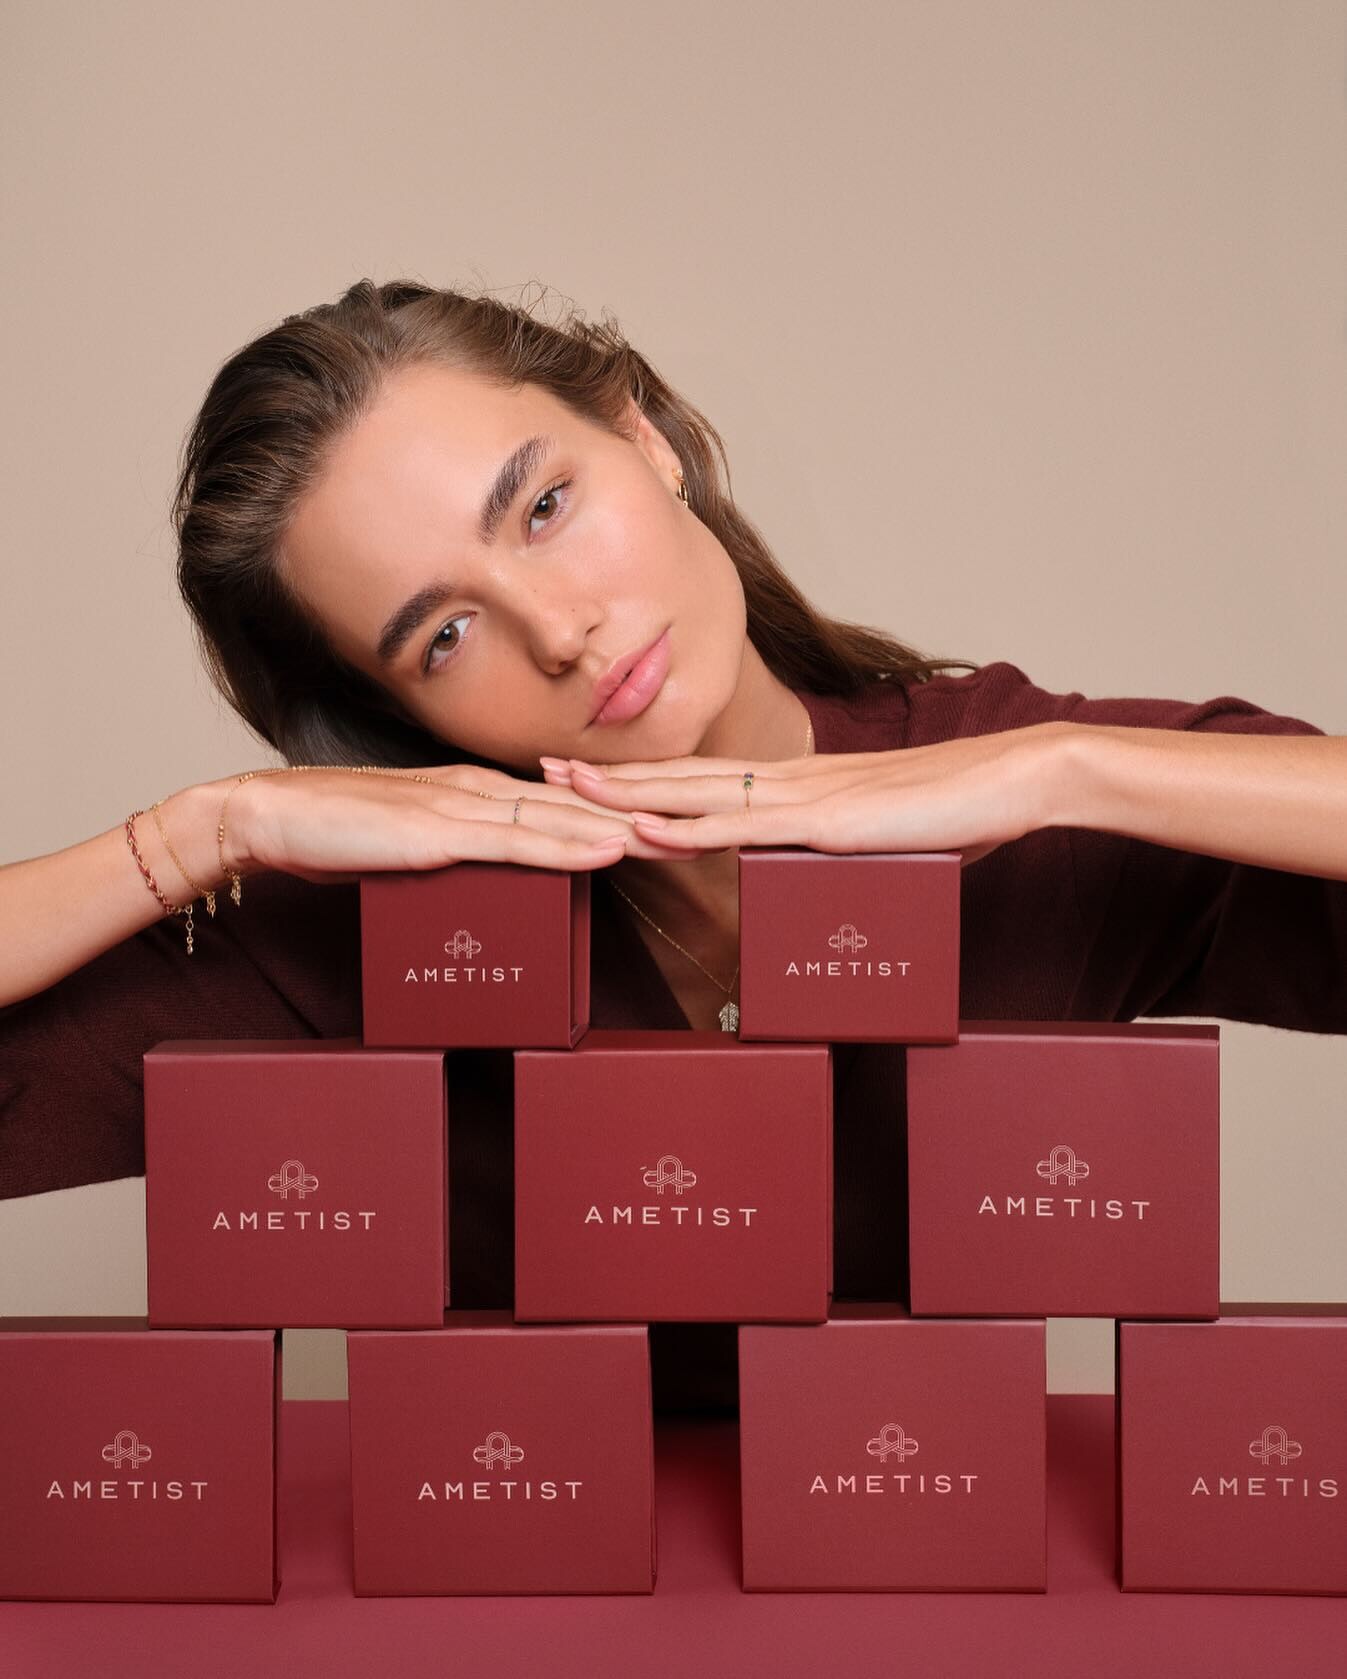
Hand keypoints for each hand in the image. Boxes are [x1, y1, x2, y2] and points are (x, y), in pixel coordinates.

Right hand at [225, 761, 690, 886]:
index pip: (557, 801)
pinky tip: (608, 850)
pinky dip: (568, 846)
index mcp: (470, 793)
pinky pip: (516, 842)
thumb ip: (451, 854)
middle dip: (635, 814)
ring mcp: (457, 809)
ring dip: (619, 827)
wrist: (266, 817)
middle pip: (570, 804)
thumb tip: (489, 877)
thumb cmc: (331, 834)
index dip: (613, 809)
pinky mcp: (435, 834)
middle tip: (697, 822)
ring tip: (677, 834)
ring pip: (556, 818)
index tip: (665, 819)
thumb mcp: (407, 846)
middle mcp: (473, 792)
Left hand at [538, 723, 1070, 866]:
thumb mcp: (886, 834)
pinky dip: (689, 829)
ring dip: (626, 794)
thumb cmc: (959, 810)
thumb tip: (831, 864)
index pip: (704, 779)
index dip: (643, 778)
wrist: (1013, 780)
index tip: (589, 774)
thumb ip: (847, 847)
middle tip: (541, 768)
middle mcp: (788, 783)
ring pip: (694, 795)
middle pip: (679, 777)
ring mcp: (803, 799)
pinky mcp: (826, 824)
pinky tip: (646, 830)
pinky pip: (744, 828)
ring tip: (563, 788)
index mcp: (799, 786)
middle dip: (608, 776)